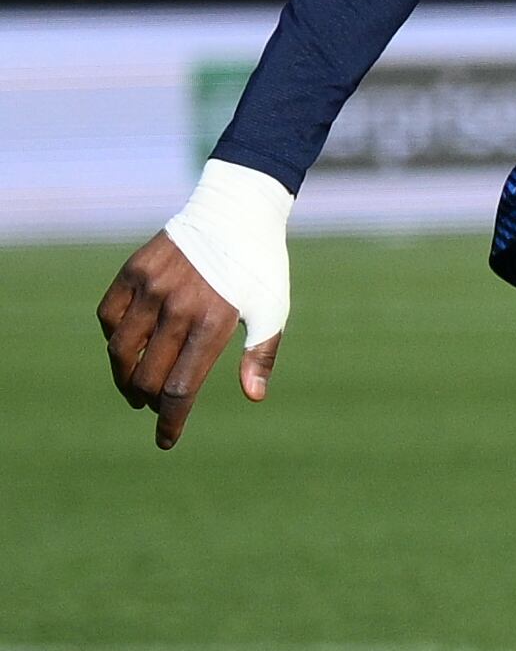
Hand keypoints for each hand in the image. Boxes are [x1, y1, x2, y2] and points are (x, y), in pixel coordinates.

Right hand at [99, 233, 274, 449]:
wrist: (236, 210)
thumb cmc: (260, 266)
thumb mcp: (273, 309)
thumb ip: (261, 353)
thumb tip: (254, 396)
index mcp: (214, 323)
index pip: (181, 388)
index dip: (171, 421)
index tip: (166, 440)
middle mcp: (178, 307)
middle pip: (147, 376)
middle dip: (150, 401)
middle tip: (156, 405)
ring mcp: (151, 288)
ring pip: (120, 350)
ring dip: (125, 376)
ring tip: (137, 385)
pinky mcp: (133, 271)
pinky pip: (108, 316)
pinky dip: (114, 338)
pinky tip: (128, 347)